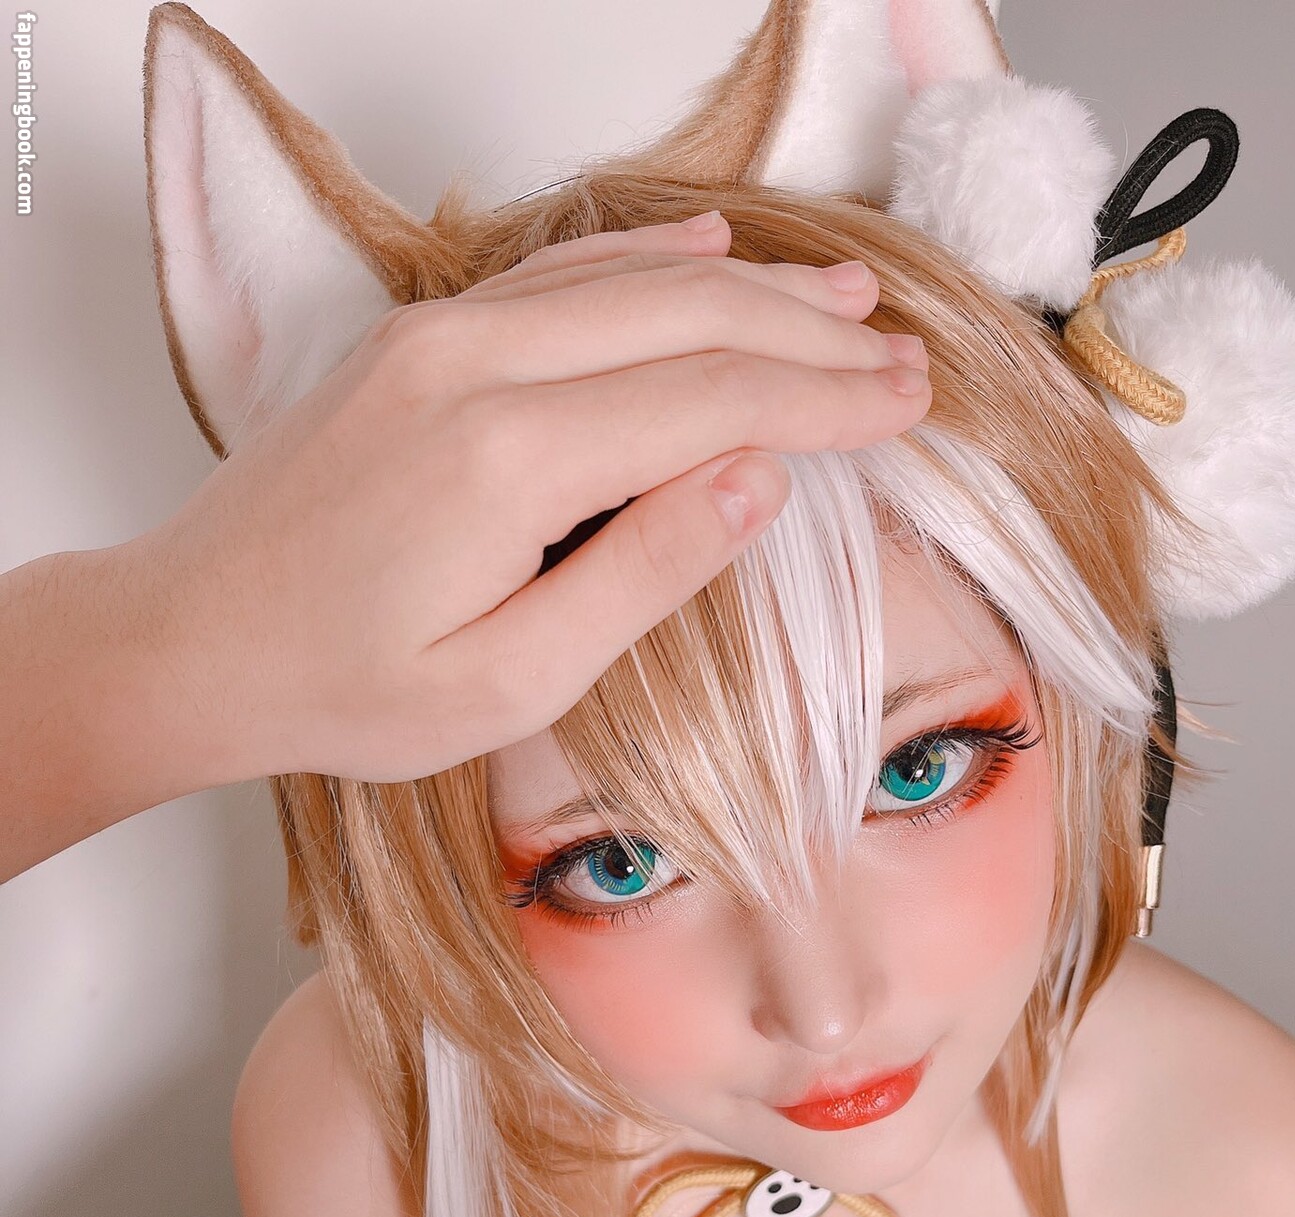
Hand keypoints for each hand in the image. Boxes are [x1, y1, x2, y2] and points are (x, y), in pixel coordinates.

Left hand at [132, 211, 930, 784]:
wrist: (193, 640)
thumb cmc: (345, 688)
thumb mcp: (509, 683)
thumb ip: (640, 577)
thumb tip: (757, 485)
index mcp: (510, 458)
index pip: (713, 400)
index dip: (825, 401)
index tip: (908, 409)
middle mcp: (477, 366)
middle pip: (688, 317)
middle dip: (810, 338)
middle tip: (902, 362)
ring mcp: (441, 337)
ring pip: (628, 280)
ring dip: (747, 289)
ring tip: (844, 306)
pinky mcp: (419, 340)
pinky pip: (556, 275)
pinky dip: (645, 261)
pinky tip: (707, 255)